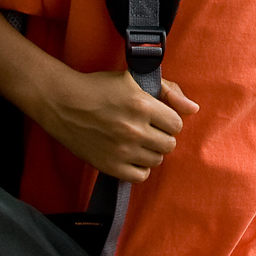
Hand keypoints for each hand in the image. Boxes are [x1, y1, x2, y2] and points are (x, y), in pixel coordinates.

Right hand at [35, 67, 198, 181]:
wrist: (62, 102)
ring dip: (151, 151)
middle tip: (147, 129)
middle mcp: (134, 129)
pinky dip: (139, 168)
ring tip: (137, 141)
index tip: (157, 117)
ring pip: (156, 160)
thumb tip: (194, 108)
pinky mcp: (109, 166)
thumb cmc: (100, 87)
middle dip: (161, 135)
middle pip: (169, 144)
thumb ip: (169, 90)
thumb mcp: (135, 80)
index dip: (169, 120)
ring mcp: (121, 150)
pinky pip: (140, 176)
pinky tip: (131, 155)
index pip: (177, 124)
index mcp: (142, 105)